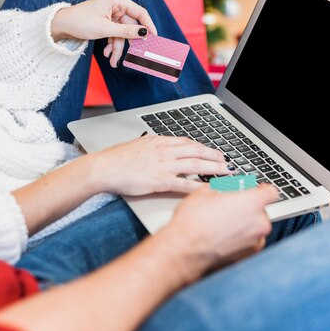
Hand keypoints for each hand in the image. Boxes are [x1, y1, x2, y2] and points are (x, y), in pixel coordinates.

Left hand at [51, 0, 156, 66]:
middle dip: (127, 43)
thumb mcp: (104, 29)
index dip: (148, 25)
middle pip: (130, 26)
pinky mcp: (106, 23)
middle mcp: (116, 6)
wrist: (61, 26)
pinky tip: (106, 54)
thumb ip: (126, 31)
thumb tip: (144, 33)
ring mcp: (111, 15)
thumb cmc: (80, 21)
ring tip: (113, 62)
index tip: (154, 38)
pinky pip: (115, 35)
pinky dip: (111, 45)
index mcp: (117, 0)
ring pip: (122, 34)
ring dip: (117, 48)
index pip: (140, 12)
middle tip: (135, 56)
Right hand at [94, 135, 230, 195]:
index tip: (212, 150)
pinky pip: (184, 183)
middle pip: (197, 151)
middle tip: (226, 161)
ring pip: (196, 164)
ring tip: (226, 172)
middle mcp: (164, 150)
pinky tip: (208, 189)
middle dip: (214, 155)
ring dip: (214, 168)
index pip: (187, 142)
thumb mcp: (137, 146)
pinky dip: (198, 186)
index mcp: (159, 141)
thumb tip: (157, 146)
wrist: (103, 168)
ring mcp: (163, 165)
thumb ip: (151, 147)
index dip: (203, 147)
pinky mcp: (160, 180)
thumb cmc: (115, 159)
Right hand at [163, 184, 278, 282]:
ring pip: (255, 227)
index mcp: (252, 202)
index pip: (271, 192)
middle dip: (248, 208)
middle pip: (261, 210)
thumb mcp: (204, 192)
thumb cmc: (194, 222)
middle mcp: (259, 222)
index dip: (263, 189)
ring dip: (245, 223)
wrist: (185, 250)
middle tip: (230, 207)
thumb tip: (222, 190)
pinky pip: (250, 241)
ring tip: (224, 223)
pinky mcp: (249, 255)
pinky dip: (241, 238)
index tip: (257, 189)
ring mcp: (256, 240)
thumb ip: (221, 188)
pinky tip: (224, 236)